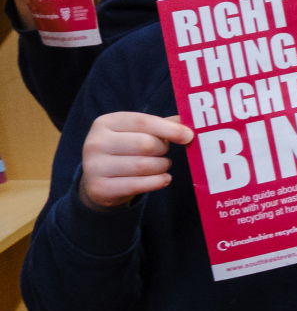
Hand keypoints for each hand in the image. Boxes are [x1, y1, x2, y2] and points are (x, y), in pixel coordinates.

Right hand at [79, 112, 193, 210]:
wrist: (98, 180)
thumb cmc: (125, 150)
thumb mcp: (137, 132)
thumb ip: (162, 125)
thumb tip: (188, 124)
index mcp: (105, 123)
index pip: (143, 122)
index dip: (169, 129)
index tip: (189, 136)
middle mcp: (95, 143)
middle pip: (145, 144)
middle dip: (163, 149)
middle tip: (165, 153)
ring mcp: (94, 167)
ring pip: (144, 165)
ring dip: (162, 166)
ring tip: (163, 165)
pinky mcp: (99, 188)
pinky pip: (138, 185)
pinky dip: (157, 182)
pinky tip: (164, 179)